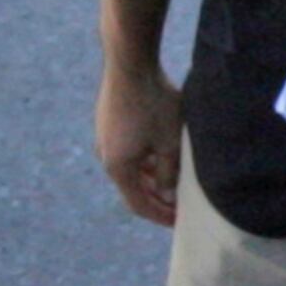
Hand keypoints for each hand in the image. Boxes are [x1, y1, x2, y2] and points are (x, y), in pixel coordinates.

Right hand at [97, 63, 183, 225]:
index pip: (138, 203)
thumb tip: (169, 195)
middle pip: (133, 187)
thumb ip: (169, 171)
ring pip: (132, 168)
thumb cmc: (154, 102)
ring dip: (152, 178)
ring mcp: (105, 139)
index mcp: (117, 167)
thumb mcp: (169, 140)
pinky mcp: (110, 123)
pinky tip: (164, 155)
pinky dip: (146, 160)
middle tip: (180, 207)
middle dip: (157, 199)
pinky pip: (129, 151)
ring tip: (176, 183)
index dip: (160, 214)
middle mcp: (105, 156)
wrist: (129, 63)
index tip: (179, 222)